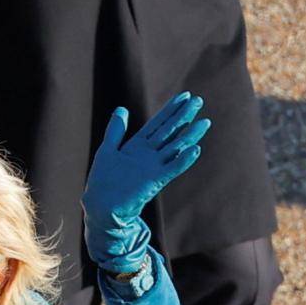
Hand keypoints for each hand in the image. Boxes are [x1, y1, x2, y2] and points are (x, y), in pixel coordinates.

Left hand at [82, 94, 210, 270]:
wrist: (101, 208)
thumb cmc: (102, 183)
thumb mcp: (107, 151)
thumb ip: (115, 131)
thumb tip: (122, 109)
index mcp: (138, 146)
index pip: (158, 124)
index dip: (171, 110)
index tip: (185, 96)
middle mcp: (149, 155)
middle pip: (170, 132)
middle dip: (183, 116)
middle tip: (199, 101)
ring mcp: (153, 168)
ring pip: (175, 148)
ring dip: (190, 135)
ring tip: (204, 123)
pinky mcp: (154, 181)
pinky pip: (172, 169)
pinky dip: (183, 160)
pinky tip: (195, 150)